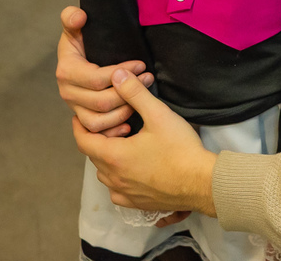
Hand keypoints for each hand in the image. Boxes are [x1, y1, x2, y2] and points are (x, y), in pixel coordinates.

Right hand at [56, 6, 154, 136]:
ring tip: (142, 97)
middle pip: (101, 102)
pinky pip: (97, 132)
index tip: (140, 65)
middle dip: (129, 92)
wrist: (82, 57)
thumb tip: (79, 16)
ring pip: (99, 120)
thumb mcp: (75, 26)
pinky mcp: (83, 118)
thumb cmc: (83, 40)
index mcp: (66, 71)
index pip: (96, 79)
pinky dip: (113, 130)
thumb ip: (72, 18)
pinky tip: (130, 122)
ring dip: (124, 111)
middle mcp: (67, 92)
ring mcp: (75, 108)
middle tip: (148, 78)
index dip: (120, 74)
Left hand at [73, 69, 218, 215]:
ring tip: (119, 145)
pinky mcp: (138, 204)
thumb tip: (117, 75)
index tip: (80, 116)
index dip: (79, 127)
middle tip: (106, 125)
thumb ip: (135, 93)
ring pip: (104, 174)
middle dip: (96, 140)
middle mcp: (114, 178)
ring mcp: (125, 194)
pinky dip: (117, 179)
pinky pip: (117, 192)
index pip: (83, 141)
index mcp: (114, 156)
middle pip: (93, 156)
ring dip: (106, 159)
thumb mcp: (158, 114)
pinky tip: (130, 170)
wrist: (201, 182)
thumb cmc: (180, 149)